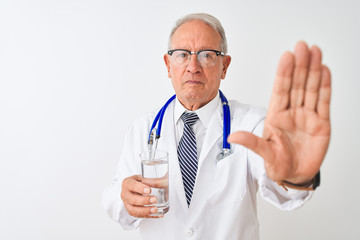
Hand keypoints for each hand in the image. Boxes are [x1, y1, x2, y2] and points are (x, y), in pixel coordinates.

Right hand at [121, 175, 161, 217]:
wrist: (132, 188)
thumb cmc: (137, 182)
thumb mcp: (143, 178)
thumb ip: (152, 180)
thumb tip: (164, 182)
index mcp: (127, 183)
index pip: (132, 185)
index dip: (140, 188)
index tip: (149, 190)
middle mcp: (125, 194)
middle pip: (132, 200)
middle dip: (144, 201)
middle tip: (154, 199)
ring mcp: (127, 204)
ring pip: (133, 210)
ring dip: (145, 211)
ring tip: (155, 209)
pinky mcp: (131, 211)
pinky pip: (139, 216)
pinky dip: (149, 216)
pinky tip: (157, 214)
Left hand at [228, 41, 330, 183]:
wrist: (294, 176)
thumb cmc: (277, 163)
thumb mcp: (264, 153)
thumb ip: (251, 143)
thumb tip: (232, 137)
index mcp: (276, 115)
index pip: (280, 90)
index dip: (284, 73)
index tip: (286, 56)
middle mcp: (292, 112)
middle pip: (296, 84)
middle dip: (299, 65)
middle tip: (302, 46)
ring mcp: (307, 116)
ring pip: (310, 89)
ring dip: (313, 70)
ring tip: (315, 51)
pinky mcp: (321, 123)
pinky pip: (323, 101)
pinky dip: (325, 86)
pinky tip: (325, 70)